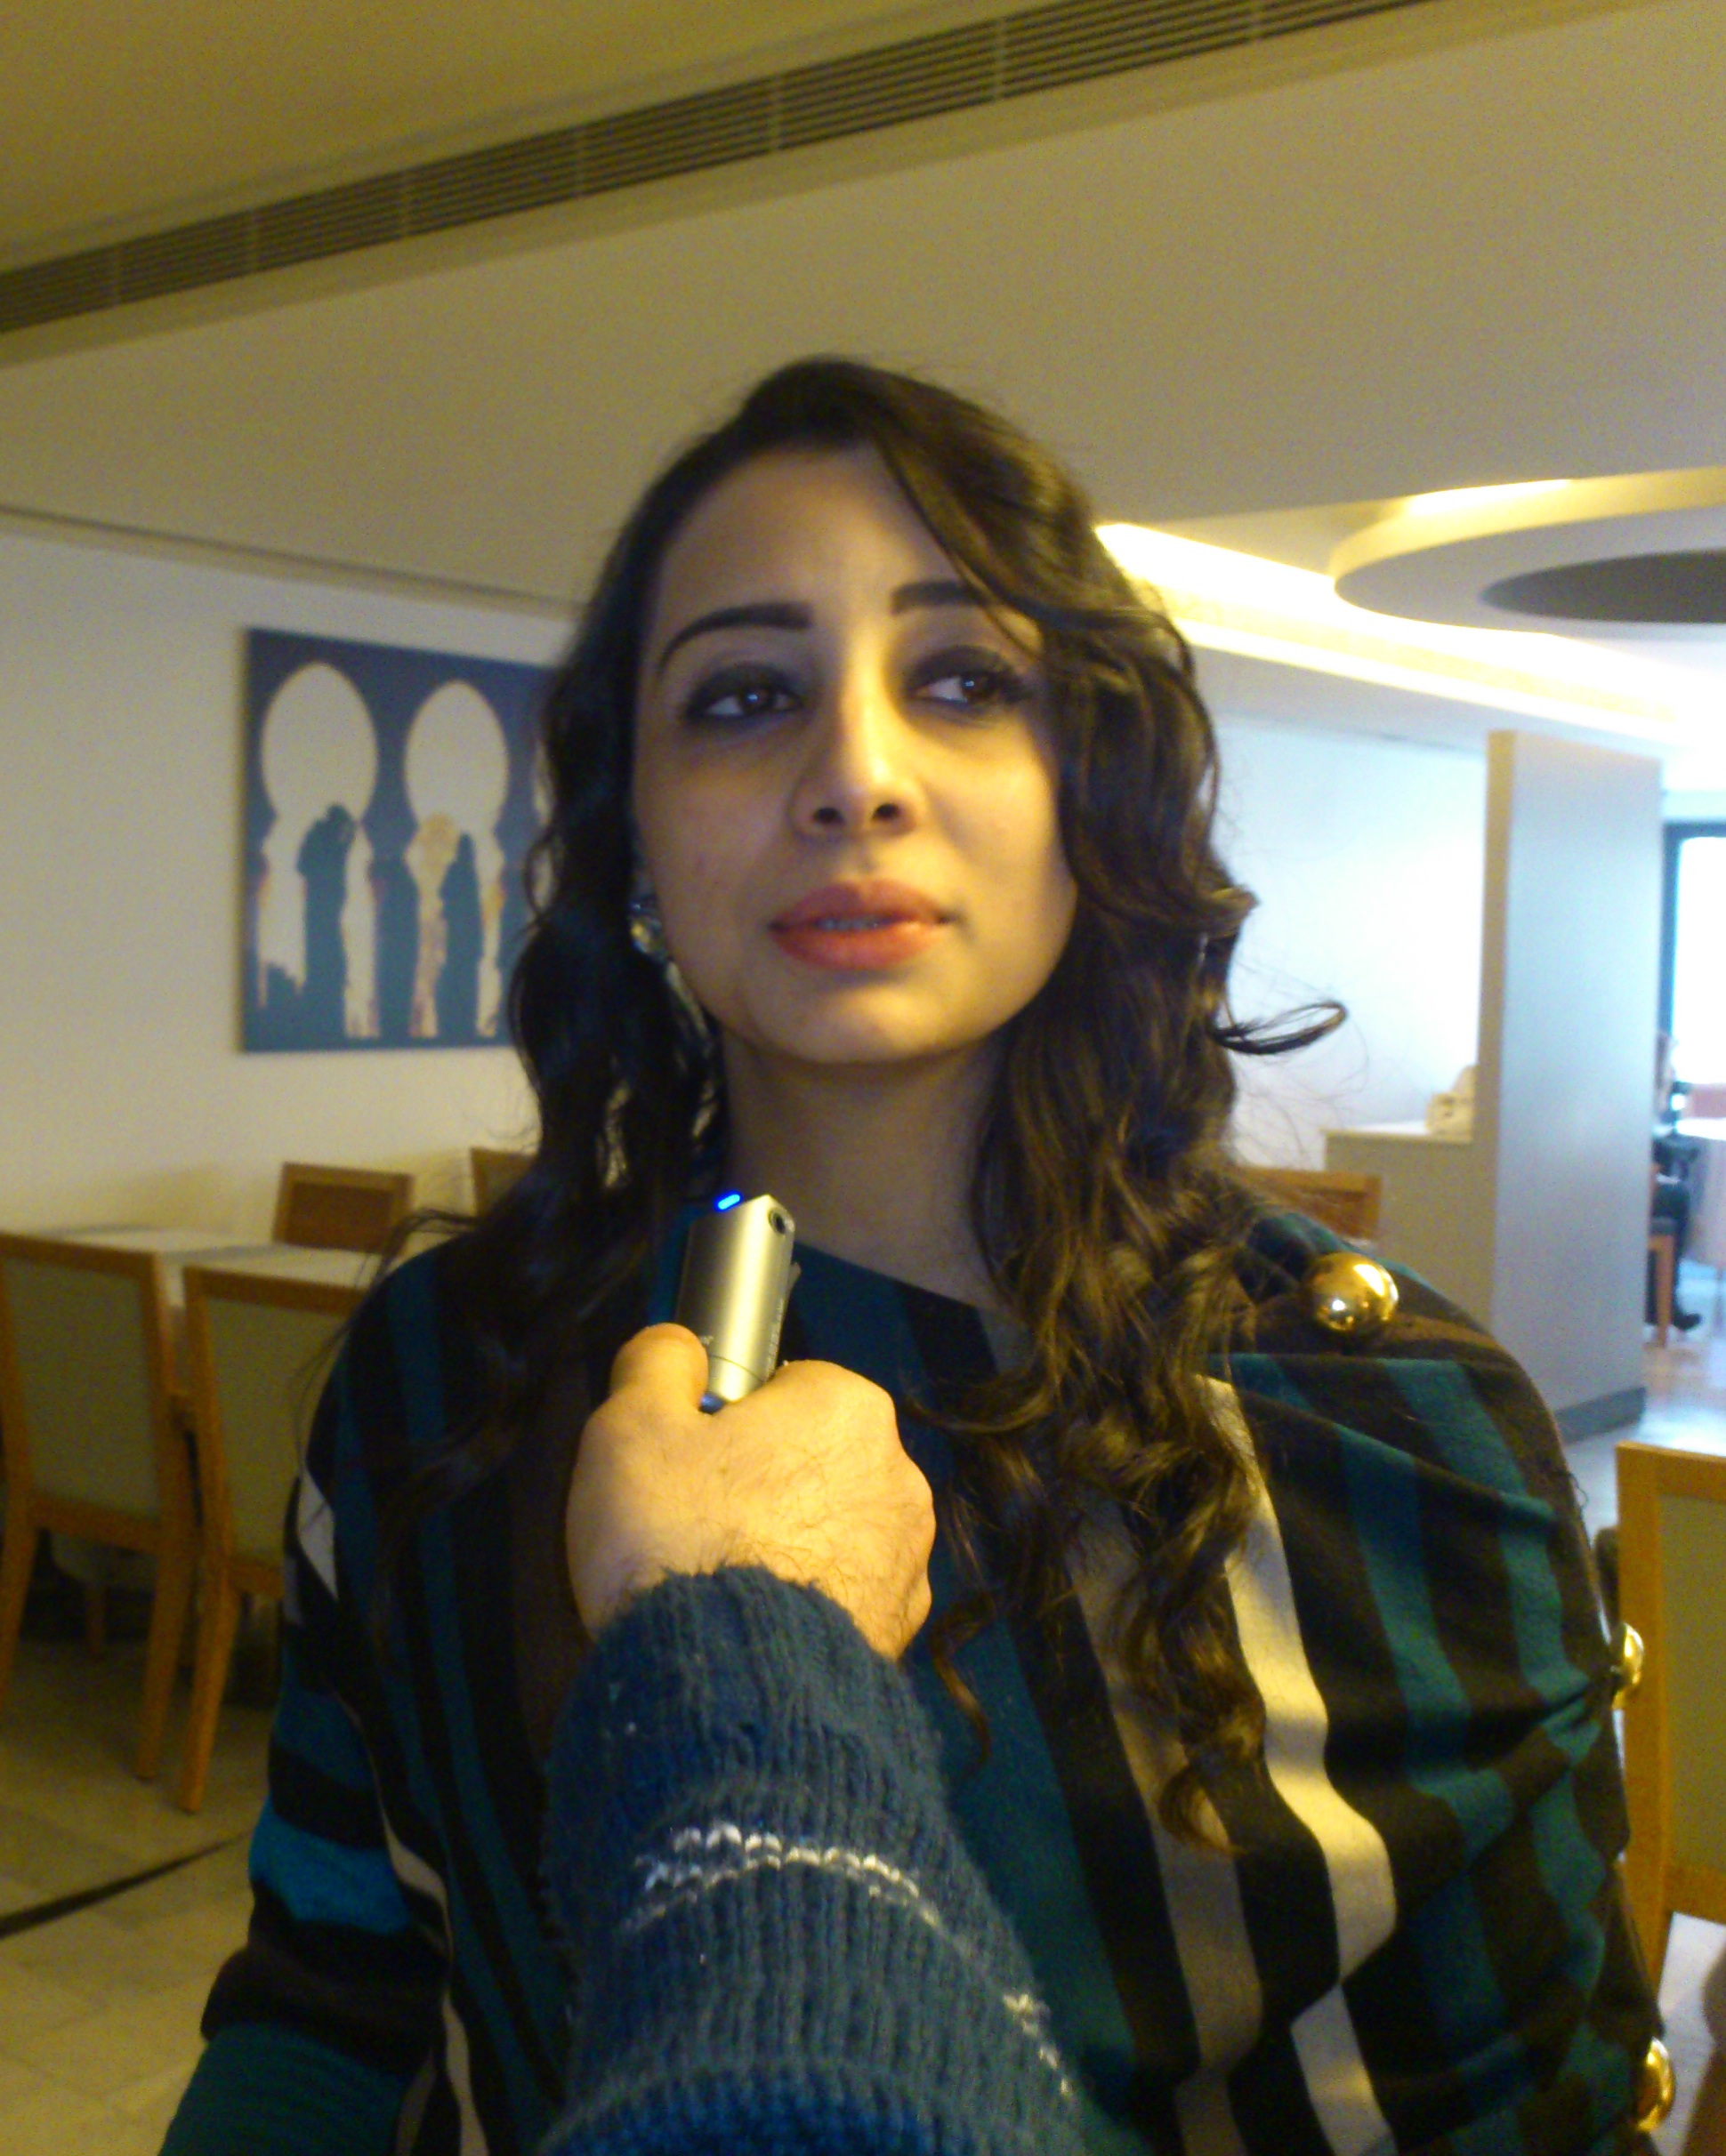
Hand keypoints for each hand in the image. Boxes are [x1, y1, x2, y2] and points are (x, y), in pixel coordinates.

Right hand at [566, 1323, 934, 1659]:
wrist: (730, 1689)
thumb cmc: (680, 1536)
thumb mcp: (632, 1427)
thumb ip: (658, 1363)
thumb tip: (680, 1348)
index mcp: (848, 1407)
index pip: (786, 1389)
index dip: (727, 1423)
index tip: (687, 1466)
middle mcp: (900, 1473)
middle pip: (812, 1461)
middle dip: (762, 1487)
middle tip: (694, 1528)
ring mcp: (909, 1559)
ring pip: (831, 1531)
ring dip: (789, 1549)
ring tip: (722, 1589)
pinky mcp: (902, 1632)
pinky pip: (845, 1599)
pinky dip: (808, 1608)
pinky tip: (757, 1631)